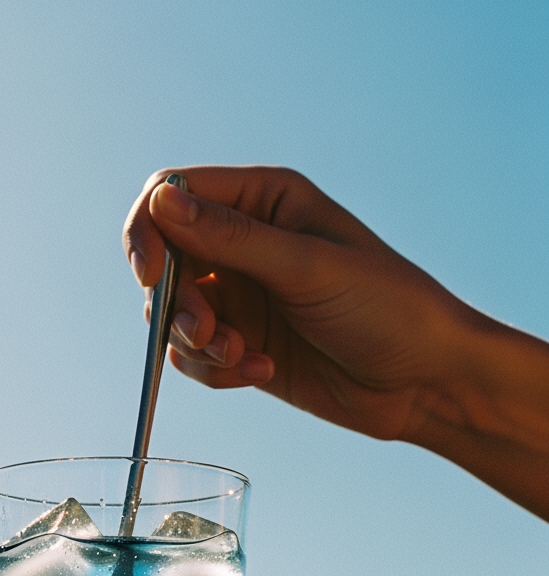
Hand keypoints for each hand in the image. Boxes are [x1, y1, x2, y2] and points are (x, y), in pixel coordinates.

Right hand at [123, 167, 548, 518]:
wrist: (426, 381)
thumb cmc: (389, 307)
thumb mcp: (308, 267)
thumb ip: (231, 237)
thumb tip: (161, 201)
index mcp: (265, 200)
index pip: (173, 194)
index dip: (149, 230)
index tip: (149, 275)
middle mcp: (244, 242)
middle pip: (164, 259)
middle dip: (178, 302)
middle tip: (209, 333)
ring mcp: (241, 294)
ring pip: (173, 312)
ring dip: (196, 341)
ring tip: (241, 358)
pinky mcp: (240, 342)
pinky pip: (193, 354)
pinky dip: (214, 368)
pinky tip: (258, 373)